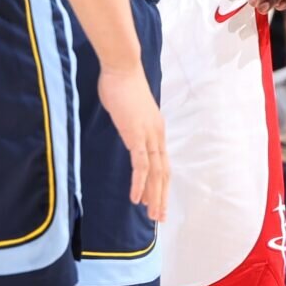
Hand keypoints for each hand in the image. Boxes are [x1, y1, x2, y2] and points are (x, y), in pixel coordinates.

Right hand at [96, 60, 167, 220]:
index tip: (157, 201)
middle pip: (164, 173)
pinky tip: (136, 198)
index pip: (163, 163)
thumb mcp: (130, 109)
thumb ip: (131, 123)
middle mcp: (157, 135)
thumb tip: (126, 128)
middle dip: (161, 197)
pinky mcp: (136, 134)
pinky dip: (140, 183)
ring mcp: (148, 135)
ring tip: (151, 214)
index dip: (161, 184)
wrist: (122, 68)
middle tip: (158, 217)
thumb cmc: (122, 85)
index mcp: (156, 130)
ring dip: (153, 196)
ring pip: (156, 173)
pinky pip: (141, 165)